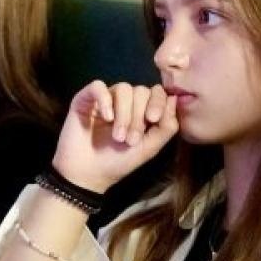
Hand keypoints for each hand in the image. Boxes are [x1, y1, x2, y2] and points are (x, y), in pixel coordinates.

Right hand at [52, 81, 179, 193]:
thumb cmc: (118, 162)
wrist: (87, 174)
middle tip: (130, 140)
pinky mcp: (85, 99)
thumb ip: (166, 126)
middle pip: (140, 90)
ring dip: (124, 113)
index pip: (156, 92)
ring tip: (118, 136)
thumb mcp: (149, 148)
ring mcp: (105, 99)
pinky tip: (106, 118)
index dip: (158, 102)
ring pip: (123, 88)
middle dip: (138, 116)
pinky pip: (98, 86)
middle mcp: (124, 102)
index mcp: (141, 111)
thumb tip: (174, 99)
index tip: (153, 119)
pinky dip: (105, 100)